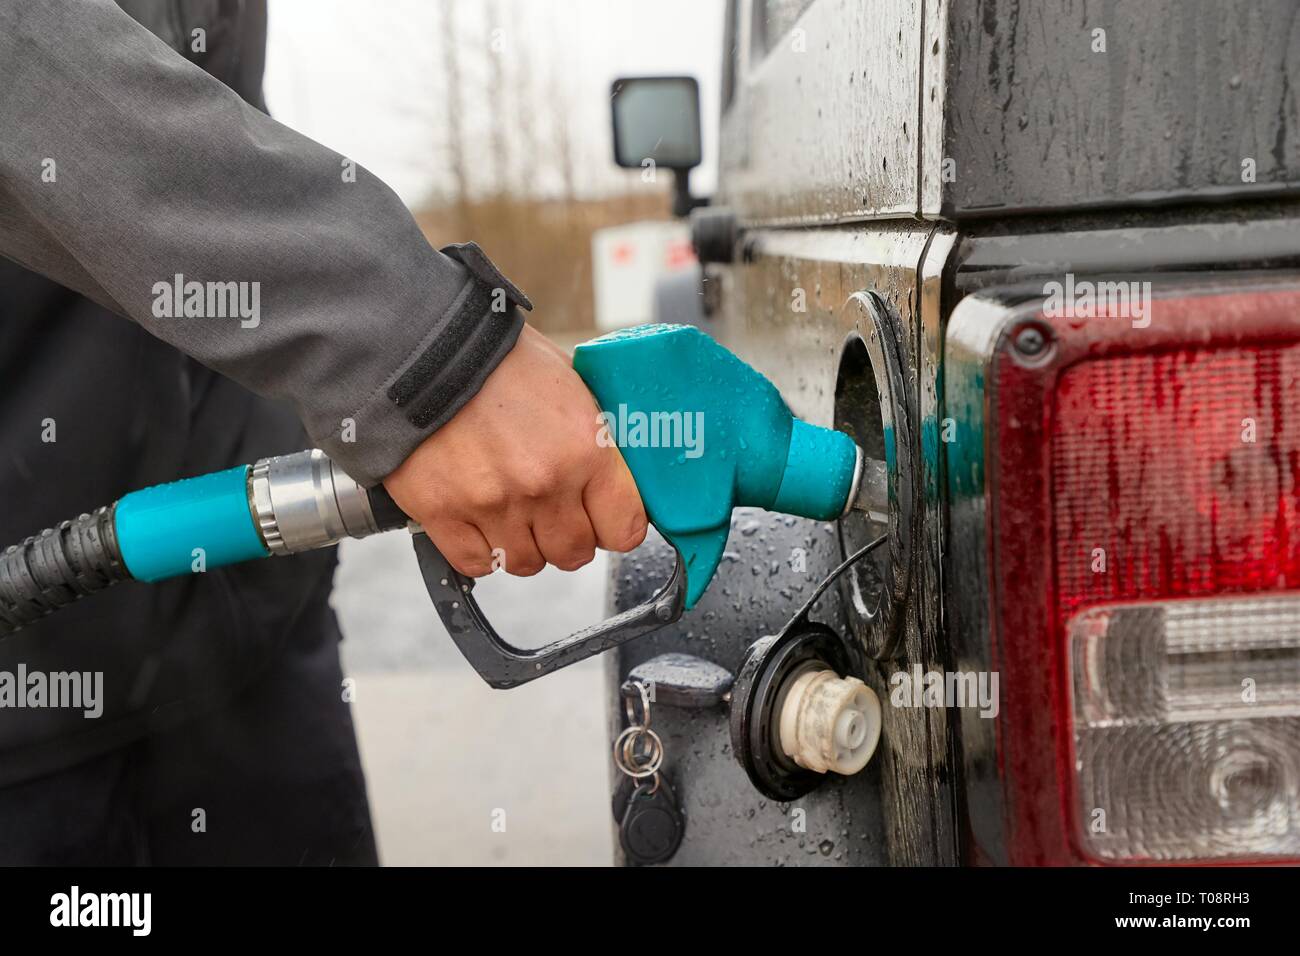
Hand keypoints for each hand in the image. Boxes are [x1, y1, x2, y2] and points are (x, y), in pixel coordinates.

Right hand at [383, 324, 647, 576]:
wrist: (425, 345)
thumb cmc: (500, 359)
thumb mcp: (572, 385)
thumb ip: (595, 439)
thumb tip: (615, 475)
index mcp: (584, 450)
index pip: (624, 530)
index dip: (614, 526)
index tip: (603, 518)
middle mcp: (543, 484)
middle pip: (573, 553)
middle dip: (567, 536)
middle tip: (552, 510)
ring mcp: (493, 504)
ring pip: (526, 563)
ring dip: (524, 544)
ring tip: (512, 510)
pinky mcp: (444, 513)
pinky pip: (477, 563)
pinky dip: (481, 549)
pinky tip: (479, 517)